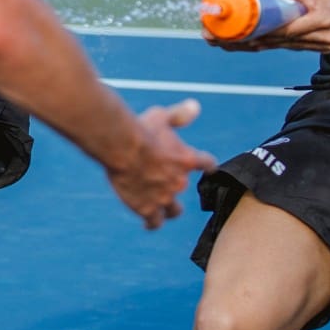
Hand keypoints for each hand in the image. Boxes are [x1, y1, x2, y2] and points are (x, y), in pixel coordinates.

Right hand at [106, 99, 218, 229]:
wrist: (121, 147)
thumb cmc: (141, 128)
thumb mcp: (162, 116)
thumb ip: (180, 114)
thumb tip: (196, 107)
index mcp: (187, 159)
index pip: (207, 164)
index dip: (206, 164)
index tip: (206, 166)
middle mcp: (179, 182)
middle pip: (183, 188)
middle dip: (173, 184)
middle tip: (161, 180)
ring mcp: (164, 197)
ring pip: (173, 211)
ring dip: (168, 209)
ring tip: (160, 208)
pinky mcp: (147, 208)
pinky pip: (154, 222)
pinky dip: (152, 222)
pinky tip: (148, 222)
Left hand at [206, 0, 329, 53]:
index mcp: (323, 19)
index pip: (288, 29)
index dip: (266, 32)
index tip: (248, 32)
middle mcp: (327, 36)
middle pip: (287, 41)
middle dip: (263, 39)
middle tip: (242, 39)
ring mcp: (328, 45)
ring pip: (292, 46)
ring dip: (271, 43)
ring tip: (248, 41)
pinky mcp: (327, 48)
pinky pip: (299, 46)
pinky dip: (284, 43)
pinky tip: (267, 42)